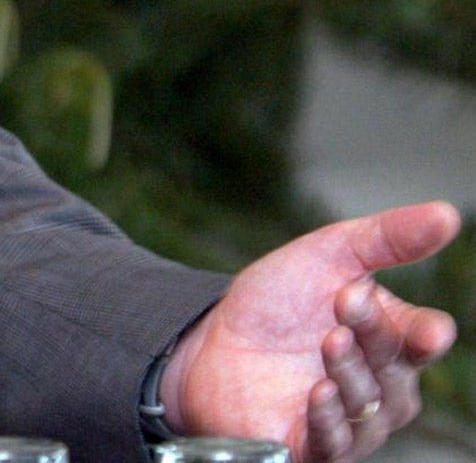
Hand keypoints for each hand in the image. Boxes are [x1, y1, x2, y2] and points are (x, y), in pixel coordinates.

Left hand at [163, 201, 459, 462]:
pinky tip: (318, 393)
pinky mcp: (312, 444)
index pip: (426, 339)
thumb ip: (387, 238)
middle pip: (395, 365)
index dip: (428, 334)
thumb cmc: (276, 302)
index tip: (428, 329)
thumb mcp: (328, 254)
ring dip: (352, 371)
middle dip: (374, 332)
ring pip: (369, 404)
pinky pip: (334, 443)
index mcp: (390, 338)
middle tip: (346, 300)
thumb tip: (446, 215)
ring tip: (330, 340)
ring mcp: (349, 418)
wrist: (209, 339)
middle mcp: (379, 383)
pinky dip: (329, 419)